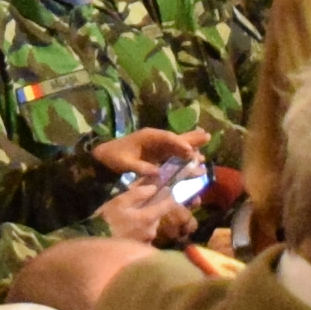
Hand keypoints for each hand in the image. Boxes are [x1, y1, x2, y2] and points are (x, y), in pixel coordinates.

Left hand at [87, 127, 213, 175]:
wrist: (103, 159)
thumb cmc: (113, 157)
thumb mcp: (124, 162)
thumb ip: (140, 167)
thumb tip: (158, 173)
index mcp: (149, 137)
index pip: (168, 138)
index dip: (181, 144)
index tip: (191, 152)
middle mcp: (156, 140)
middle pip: (177, 139)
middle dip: (192, 139)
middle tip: (207, 136)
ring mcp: (158, 148)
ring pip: (178, 148)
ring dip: (190, 150)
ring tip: (203, 154)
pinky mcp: (158, 156)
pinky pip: (173, 157)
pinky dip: (184, 159)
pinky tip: (194, 161)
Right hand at [94, 172, 187, 240]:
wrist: (95, 245)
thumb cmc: (106, 220)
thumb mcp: (119, 201)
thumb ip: (138, 193)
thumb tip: (154, 188)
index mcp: (148, 218)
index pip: (167, 205)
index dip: (170, 196)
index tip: (169, 189)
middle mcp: (151, 231)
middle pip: (157, 216)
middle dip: (151, 210)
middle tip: (139, 205)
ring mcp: (146, 242)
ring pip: (150, 227)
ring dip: (144, 222)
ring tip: (129, 219)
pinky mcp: (140, 250)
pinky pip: (144, 236)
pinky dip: (139, 232)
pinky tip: (127, 231)